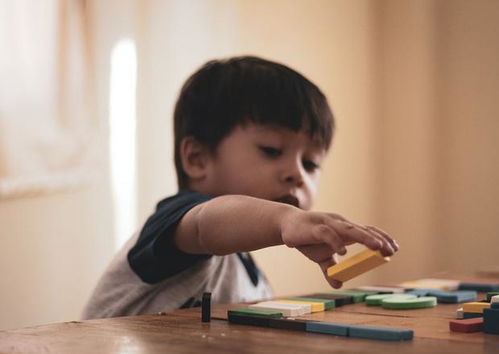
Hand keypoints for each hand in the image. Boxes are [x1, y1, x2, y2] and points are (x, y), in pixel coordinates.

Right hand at [279, 208, 398, 287]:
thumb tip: (338, 285)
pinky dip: (336, 242)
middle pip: (362, 230)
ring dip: (364, 237)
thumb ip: (330, 269)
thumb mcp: (320, 257)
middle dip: (378, 240)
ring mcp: (328, 224)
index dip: (381, 238)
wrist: (285, 226)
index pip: (367, 231)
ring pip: (349, 229)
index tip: (394, 249)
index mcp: (344, 230)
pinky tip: (343, 252)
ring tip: (377, 246)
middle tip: (390, 250)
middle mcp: (339, 224)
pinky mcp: (315, 228)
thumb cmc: (306, 238)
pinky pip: (328, 234)